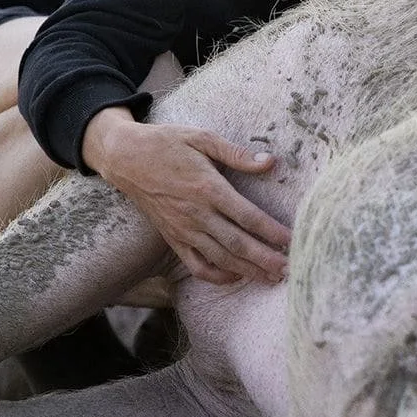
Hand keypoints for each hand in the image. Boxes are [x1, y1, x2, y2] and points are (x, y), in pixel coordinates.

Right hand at [82, 108, 291, 284]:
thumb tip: (270, 162)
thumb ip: (237, 153)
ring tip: (272, 278)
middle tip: (291, 269)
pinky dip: (216, 275)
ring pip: (220, 258)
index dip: (271, 231)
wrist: (124, 158)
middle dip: (265, 259)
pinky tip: (236, 276)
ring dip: (248, 271)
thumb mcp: (202, 137)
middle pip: (237, 243)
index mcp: (207, 188)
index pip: (246, 216)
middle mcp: (196, 214)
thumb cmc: (166, 143)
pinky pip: (196, 265)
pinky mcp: (172, 238)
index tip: (292, 240)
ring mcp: (183, 229)